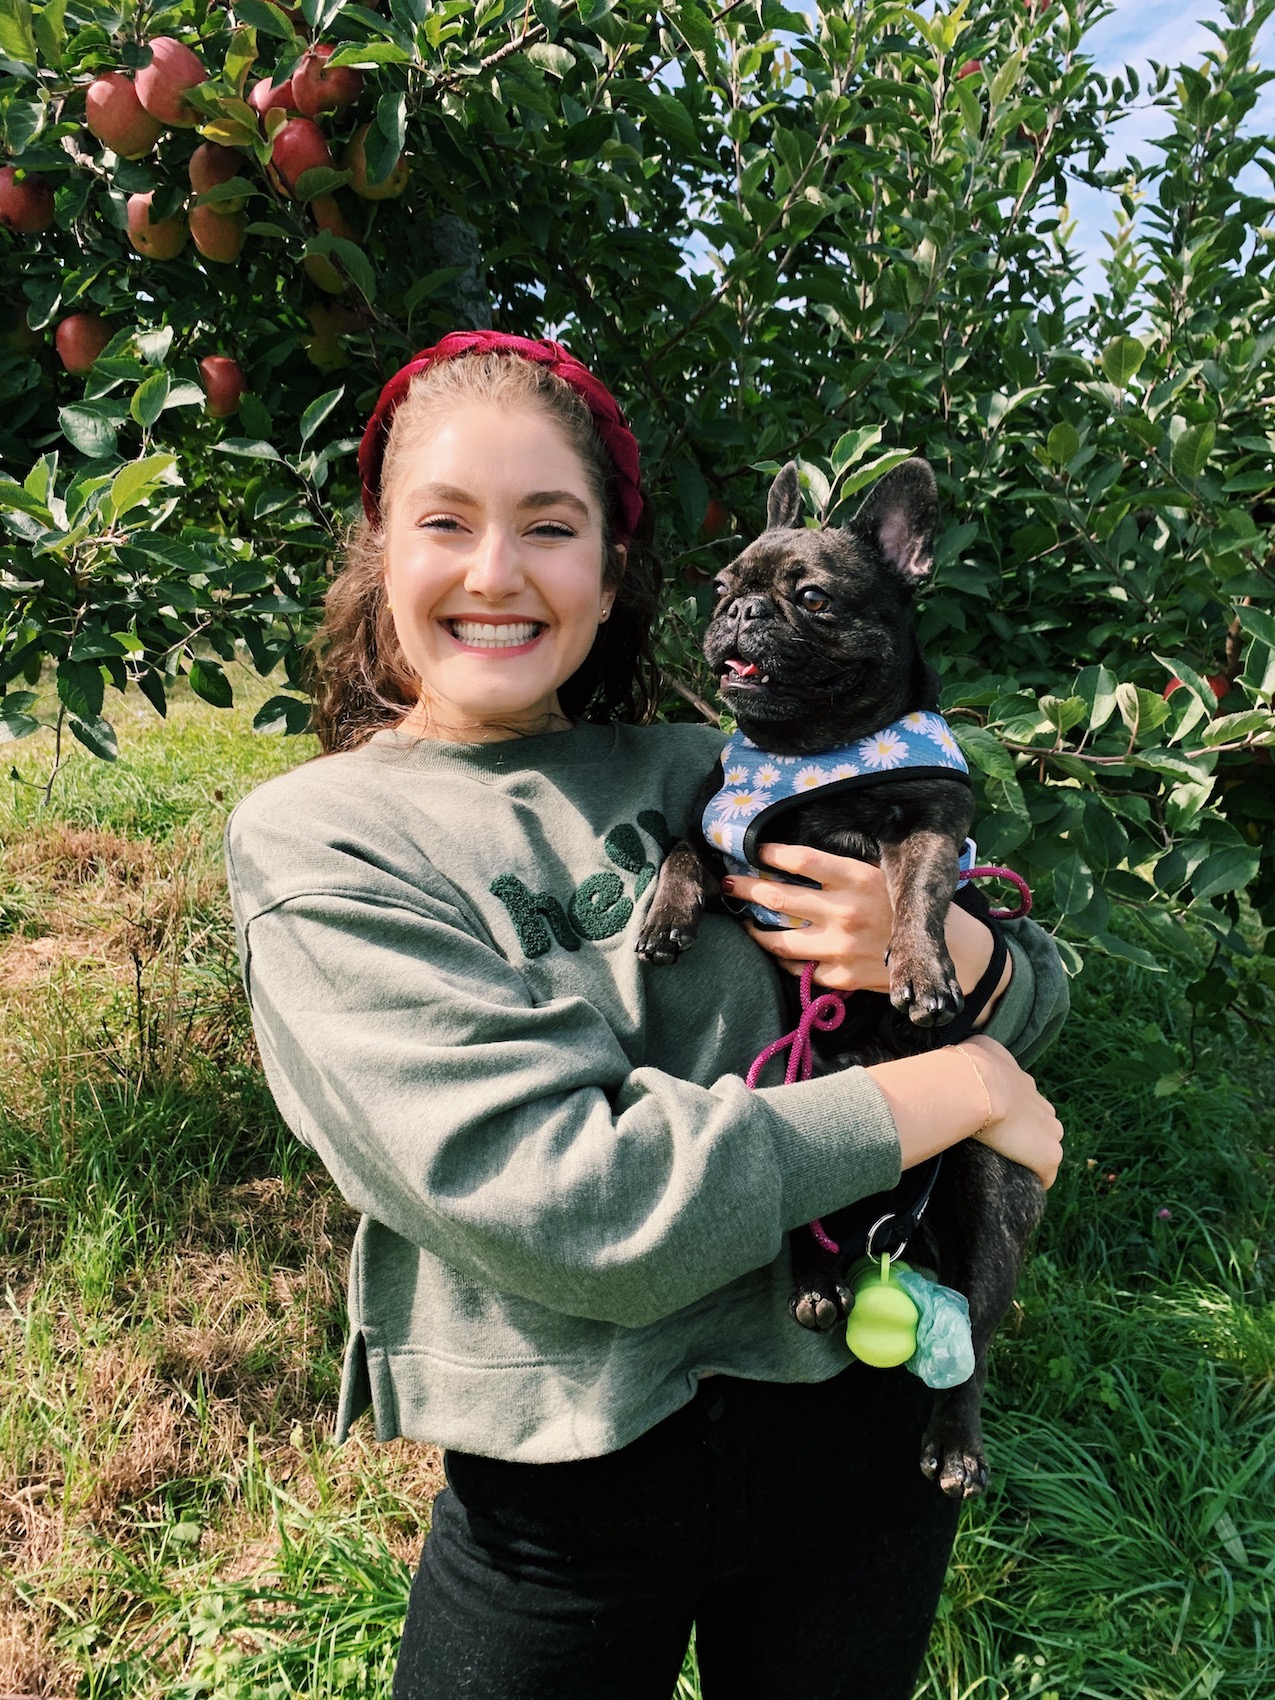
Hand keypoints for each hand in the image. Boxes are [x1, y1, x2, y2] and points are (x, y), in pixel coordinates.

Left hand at [726, 844, 1010, 1022]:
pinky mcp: (842, 976)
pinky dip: (782, 957)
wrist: (944, 951)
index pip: (800, 860)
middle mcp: (846, 912)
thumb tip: (792, 856)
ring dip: (753, 928)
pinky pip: (797, 968)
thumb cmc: (904, 905)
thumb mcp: (880, 875)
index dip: (769, 854)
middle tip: (727, 882)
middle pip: (777, 897)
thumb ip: (840, 870)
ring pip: (777, 939)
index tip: (753, 850)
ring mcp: (841, 947)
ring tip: (742, 919)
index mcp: (858, 878)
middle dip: (745, 888)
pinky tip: (774, 948)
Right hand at [961, 1035, 1063, 1189]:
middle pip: (1040, 1124)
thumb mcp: (976, 1047)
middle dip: (1024, 1133)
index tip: (992, 1120)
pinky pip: (1046, 1175)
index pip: (1024, 1099)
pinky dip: (1035, 1180)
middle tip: (997, 1145)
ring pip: (1046, 1147)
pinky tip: (1019, 1187)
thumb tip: (968, 1055)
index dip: (1009, 1112)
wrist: (975, 1086)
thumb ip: (980, 1053)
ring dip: (1031, 1156)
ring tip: (1007, 1167)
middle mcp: (1041, 1104)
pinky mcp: (1048, 1156)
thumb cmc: (968, 1068)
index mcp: (1023, 1081)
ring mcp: (1048, 1131)